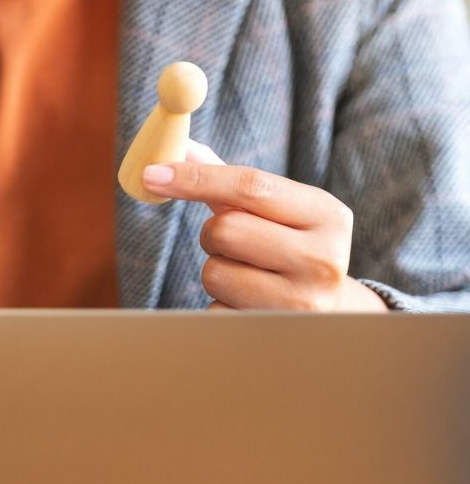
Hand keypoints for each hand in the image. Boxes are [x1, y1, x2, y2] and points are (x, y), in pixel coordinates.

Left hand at [142, 140, 388, 311]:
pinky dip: (218, 304)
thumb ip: (229, 180)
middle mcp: (322, 260)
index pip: (250, 185)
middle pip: (225, 230)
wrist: (332, 319)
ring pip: (213, 272)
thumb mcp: (279, 213)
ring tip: (248, 277)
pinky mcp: (271, 337)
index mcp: (327, 216)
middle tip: (234, 244)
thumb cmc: (293, 252)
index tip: (151, 174)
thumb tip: (180, 146)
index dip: (194, 178)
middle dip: (213, 234)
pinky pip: (212, 309)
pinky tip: (248, 305)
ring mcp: (299, 304)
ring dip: (216, 271)